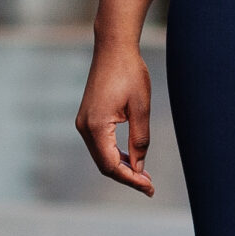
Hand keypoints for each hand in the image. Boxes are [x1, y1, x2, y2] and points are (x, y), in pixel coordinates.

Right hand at [75, 0, 162, 196]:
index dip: (131, 180)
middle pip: (104, 165)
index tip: (150, 188)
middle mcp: (85, 127)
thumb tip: (139, 167)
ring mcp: (84, 122)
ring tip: (144, 175)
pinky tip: (132, 158)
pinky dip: (115, 155)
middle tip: (150, 186)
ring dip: (121, 167)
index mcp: (97, 126)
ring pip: (101, 156)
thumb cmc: (130, 73)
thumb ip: (140, 140)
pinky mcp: (88, 117)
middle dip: (127, 177)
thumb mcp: (141, 108)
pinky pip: (100, 145)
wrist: (114, 47)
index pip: (112, 165)